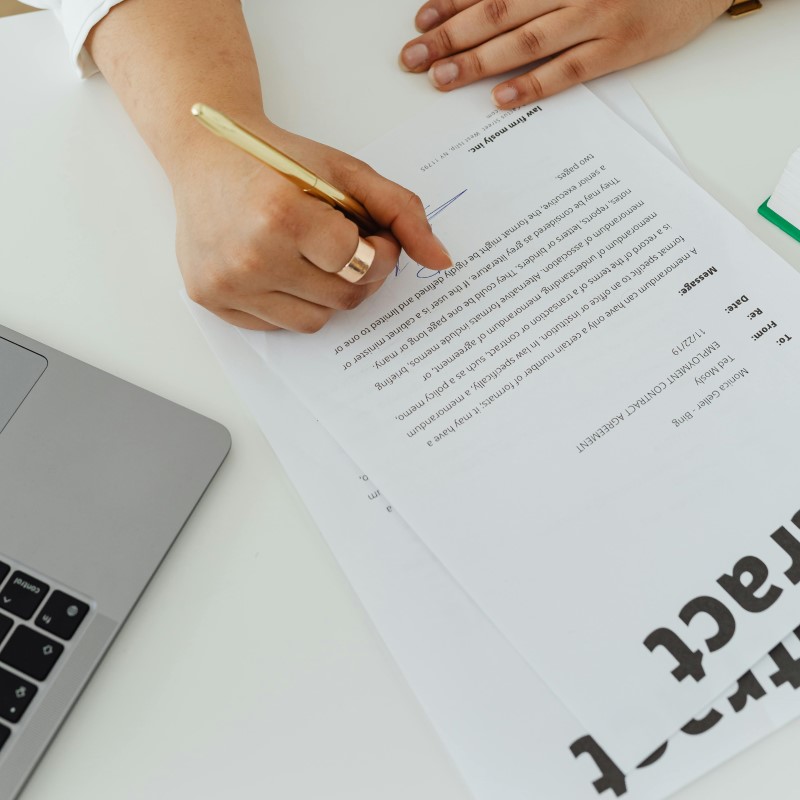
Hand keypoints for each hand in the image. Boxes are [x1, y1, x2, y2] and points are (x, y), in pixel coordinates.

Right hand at [173, 117, 451, 331]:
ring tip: (311, 254)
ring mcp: (226, 284)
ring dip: (328, 292)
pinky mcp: (210, 300)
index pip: (359, 263)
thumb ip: (401, 211)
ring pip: (315, 320)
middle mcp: (248, 257)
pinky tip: (280, 266)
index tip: (371, 234)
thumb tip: (442, 261)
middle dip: (361, 274)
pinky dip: (292, 301)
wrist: (205, 153)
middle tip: (346, 243)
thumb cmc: (279, 159)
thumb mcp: (345, 171)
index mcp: (280, 216)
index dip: (378, 252)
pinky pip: (278, 325)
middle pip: (344, 298)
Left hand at [400, 0, 729, 107]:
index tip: (420, 23)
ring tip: (442, 79)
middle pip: (498, 12)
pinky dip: (533, 84)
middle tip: (413, 60)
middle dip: (451, 37)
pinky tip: (501, 99)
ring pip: (525, 41)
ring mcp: (597, 18)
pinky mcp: (620, 49)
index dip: (452, 4)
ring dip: (479, 62)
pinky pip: (569, 70)